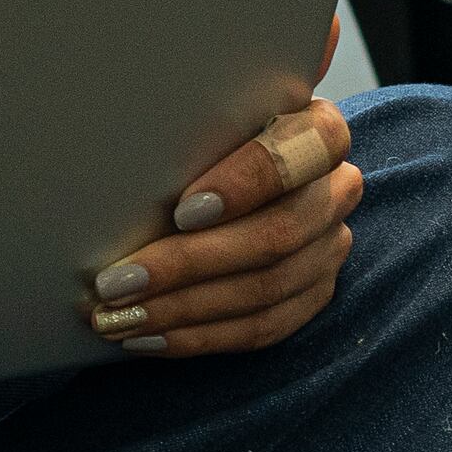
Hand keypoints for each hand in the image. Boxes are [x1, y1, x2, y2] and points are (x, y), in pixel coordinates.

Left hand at [87, 92, 357, 359]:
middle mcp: (335, 188)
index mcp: (316, 130)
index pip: (303, 151)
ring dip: (183, 309)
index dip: (245, 183)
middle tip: (116, 282)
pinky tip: (148, 337)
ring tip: (118, 317)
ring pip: (266, 288)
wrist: (219, 177)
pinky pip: (264, 327)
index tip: (181, 211)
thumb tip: (137, 120)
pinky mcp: (315, 292)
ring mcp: (330, 245)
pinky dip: (200, 336)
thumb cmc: (194, 137)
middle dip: (187, 264)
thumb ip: (190, 115)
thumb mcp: (196, 114)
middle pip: (276, 234)